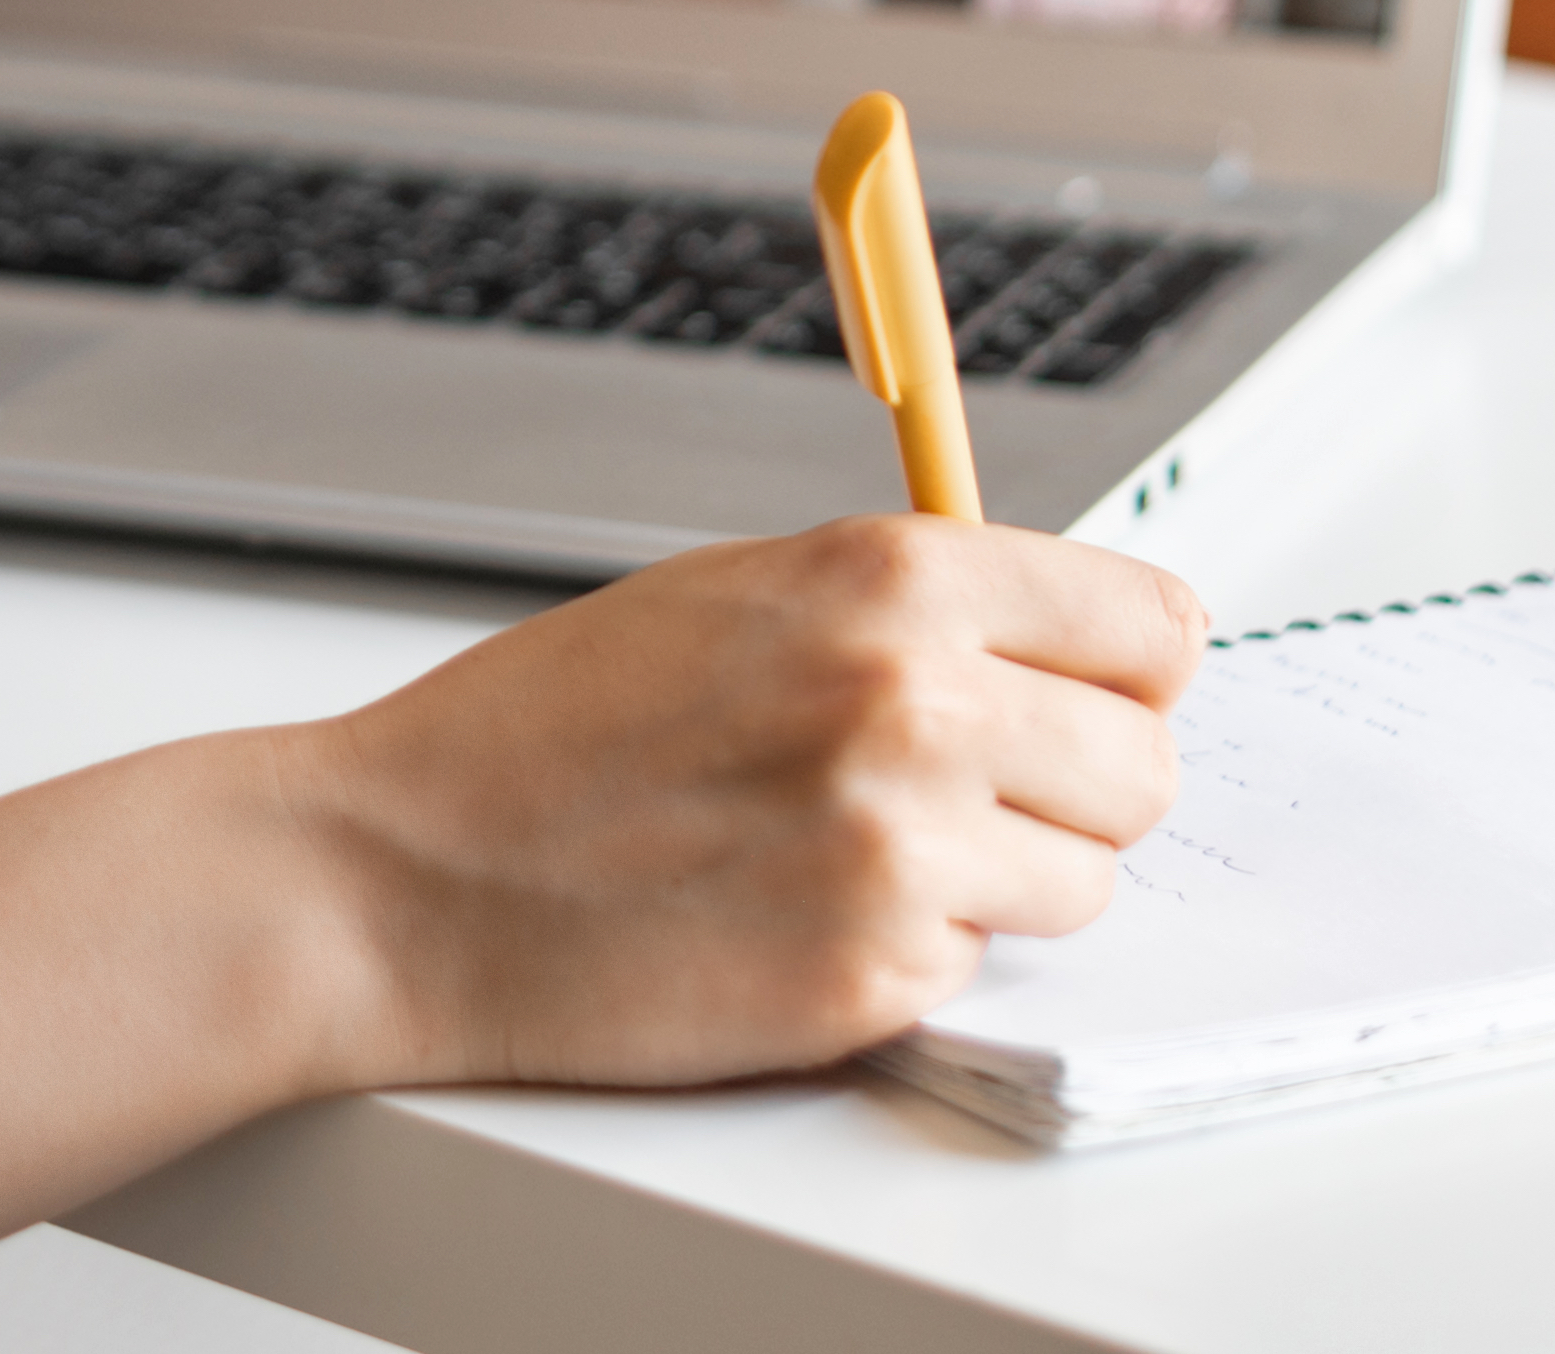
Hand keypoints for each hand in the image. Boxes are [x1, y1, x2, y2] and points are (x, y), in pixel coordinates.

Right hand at [286, 518, 1205, 1091]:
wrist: (404, 873)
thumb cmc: (547, 732)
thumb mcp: (737, 593)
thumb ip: (908, 603)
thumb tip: (1062, 634)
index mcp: (890, 578)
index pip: (1150, 625)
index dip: (1123, 672)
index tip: (1093, 698)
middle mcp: (917, 700)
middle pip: (1145, 767)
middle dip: (1074, 790)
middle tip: (969, 798)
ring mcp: (903, 847)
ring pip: (1086, 882)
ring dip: (1003, 882)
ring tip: (860, 855)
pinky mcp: (872, 976)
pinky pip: (980, 968)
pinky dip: (912, 955)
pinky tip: (798, 916)